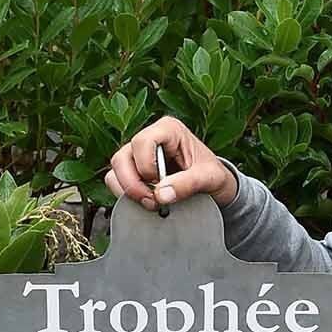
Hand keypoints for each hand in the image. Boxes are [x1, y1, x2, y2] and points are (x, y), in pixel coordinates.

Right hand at [104, 116, 236, 211]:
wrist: (215, 186)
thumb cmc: (213, 175)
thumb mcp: (209, 178)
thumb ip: (187, 184)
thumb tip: (161, 195)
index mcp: (169, 129)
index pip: (142, 142)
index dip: (147, 166)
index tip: (162, 182)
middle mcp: (150, 137)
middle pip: (122, 157)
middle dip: (133, 184)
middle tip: (152, 201)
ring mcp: (138, 153)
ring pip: (115, 169)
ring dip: (128, 190)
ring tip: (150, 202)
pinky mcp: (133, 169)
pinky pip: (115, 180)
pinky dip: (125, 194)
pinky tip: (145, 200)